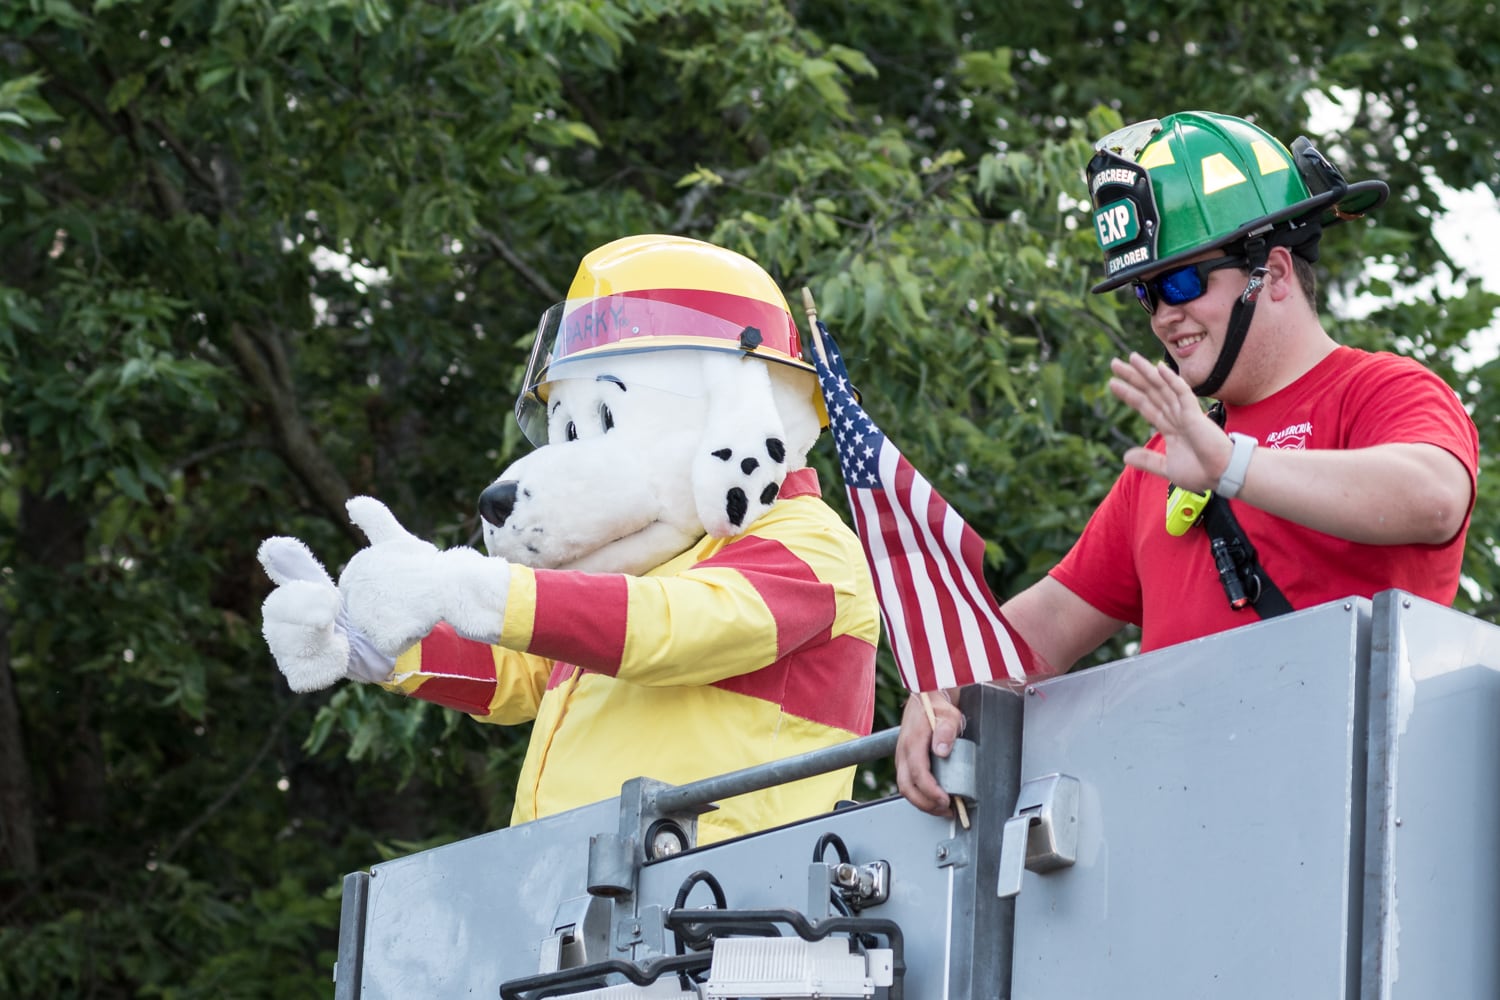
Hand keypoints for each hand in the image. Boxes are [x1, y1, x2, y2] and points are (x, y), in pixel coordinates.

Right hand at [258, 536, 393, 690]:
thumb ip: (375, 529)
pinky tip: (339, 658)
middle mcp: (299, 618)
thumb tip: (355, 502)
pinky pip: (301, 675)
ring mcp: (303, 647)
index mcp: (312, 588)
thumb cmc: (388, 600)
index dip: (282, 561)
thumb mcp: (390, 562)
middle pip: (275, 610)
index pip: (289, 572)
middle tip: (329, 602)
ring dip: (307, 638)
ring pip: (284, 644)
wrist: (405, 647)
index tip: (276, 547)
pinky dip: (318, 667)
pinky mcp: (315, 673)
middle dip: (297, 605)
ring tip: (338, 636)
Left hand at [339, 496, 510, 658]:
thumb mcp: (398, 539)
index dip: (392, 593)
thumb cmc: (431, 564)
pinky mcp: (381, 634)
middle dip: (393, 611)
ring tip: (418, 608)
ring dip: (400, 626)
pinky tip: (421, 621)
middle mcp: (355, 586)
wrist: (460, 584)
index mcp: (356, 566)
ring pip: (379, 632)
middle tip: (414, 596)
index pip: (366, 595)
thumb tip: (351, 502)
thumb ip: (374, 521)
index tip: (407, 582)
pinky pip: (391, 646)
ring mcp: (365, 611)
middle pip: (369, 616)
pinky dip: (408, 638)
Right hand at [894, 691, 965, 816]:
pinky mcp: (905, 761)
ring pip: (905, 788)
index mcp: (913, 742)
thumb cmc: (937, 707)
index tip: (945, 800)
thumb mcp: (948, 715)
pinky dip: (920, 796)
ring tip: (942, 808)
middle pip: (907, 787)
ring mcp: (902, 757)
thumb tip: (942, 751)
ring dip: (922, 803)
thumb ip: (946, 730)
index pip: (918, 774)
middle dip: (925, 804)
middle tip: (946, 810)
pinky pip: (907, 783)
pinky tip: (934, 799)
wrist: (925, 699)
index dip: (930, 791)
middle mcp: (903, 752)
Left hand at [1107, 353, 1232, 491]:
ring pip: (1163, 387)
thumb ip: (1147, 460)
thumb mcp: (1167, 468)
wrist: (1222, 477)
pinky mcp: (1195, 415)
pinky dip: (1171, 380)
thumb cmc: (1201, 473)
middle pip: (1150, 391)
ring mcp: (1185, 413)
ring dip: (1147, 372)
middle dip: (1133, 377)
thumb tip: (1125, 456)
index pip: (1145, 405)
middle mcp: (1176, 416)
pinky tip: (1159, 368)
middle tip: (1114, 364)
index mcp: (1170, 427)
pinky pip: (1182, 393)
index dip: (1129, 394)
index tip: (1113, 383)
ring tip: (1130, 358)